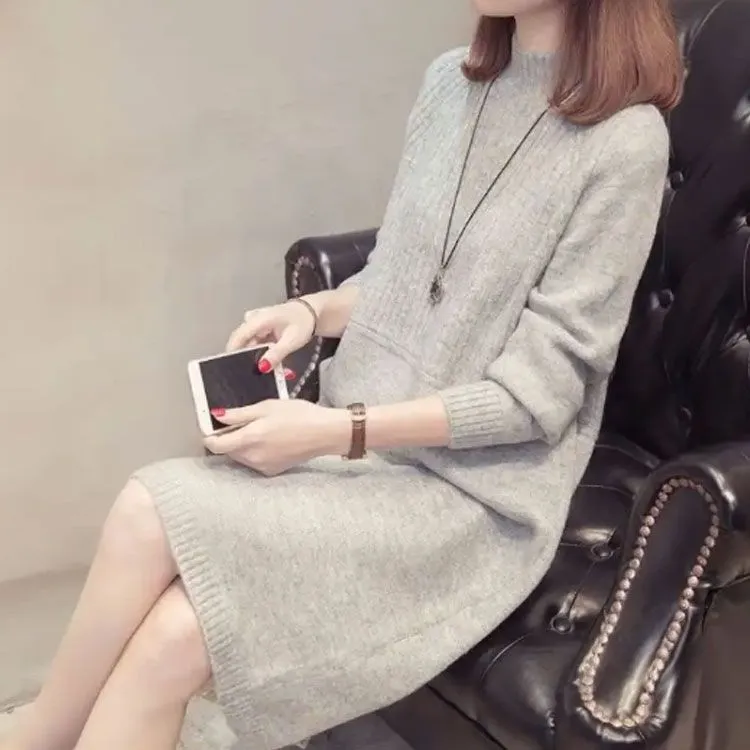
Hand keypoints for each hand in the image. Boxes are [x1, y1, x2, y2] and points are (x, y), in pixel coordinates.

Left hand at [204, 399, 349, 475]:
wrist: (324, 433)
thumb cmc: (299, 415)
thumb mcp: (266, 407)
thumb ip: (239, 414)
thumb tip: (218, 416)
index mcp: (249, 439)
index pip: (215, 445)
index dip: (210, 436)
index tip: (211, 428)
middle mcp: (253, 457)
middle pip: (228, 451)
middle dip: (229, 438)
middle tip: (244, 422)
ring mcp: (263, 466)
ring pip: (241, 456)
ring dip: (242, 445)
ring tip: (261, 429)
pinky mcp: (272, 471)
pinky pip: (254, 462)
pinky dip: (256, 452)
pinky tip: (271, 440)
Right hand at [225, 300, 316, 368]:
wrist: (310, 312)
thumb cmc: (303, 323)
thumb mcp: (291, 341)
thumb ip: (276, 354)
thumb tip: (262, 367)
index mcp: (260, 319)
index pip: (239, 336)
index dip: (232, 352)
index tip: (232, 367)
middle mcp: (254, 319)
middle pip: (242, 341)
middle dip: (247, 357)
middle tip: (255, 372)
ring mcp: (256, 323)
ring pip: (249, 344)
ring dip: (256, 356)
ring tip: (266, 369)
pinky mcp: (260, 328)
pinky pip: (255, 342)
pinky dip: (261, 352)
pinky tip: (269, 361)